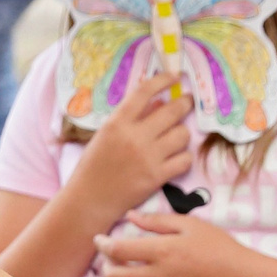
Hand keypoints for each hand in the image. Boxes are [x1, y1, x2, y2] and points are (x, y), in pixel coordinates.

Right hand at [66, 77, 192, 215]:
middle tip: (187, 102)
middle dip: (185, 103)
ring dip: (182, 134)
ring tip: (176, 137)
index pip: (145, 91)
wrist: (89, 200)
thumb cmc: (95, 165)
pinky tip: (176, 158)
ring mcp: (148, 157)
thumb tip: (160, 102)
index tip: (175, 76)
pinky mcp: (157, 177)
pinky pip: (184, 160)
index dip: (163, 80)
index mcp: (118, 122)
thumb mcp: (107, 135)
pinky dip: (183, 158)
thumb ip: (131, 117)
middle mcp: (134, 137)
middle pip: (173, 111)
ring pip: (182, 135)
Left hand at [94, 209, 267, 276]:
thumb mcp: (190, 225)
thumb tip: (131, 216)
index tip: (100, 240)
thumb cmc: (218, 248)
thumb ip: (157, 221)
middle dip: (107, 267)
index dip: (102, 244)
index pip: (118, 250)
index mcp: (161, 251)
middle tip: (113, 259)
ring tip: (125, 276)